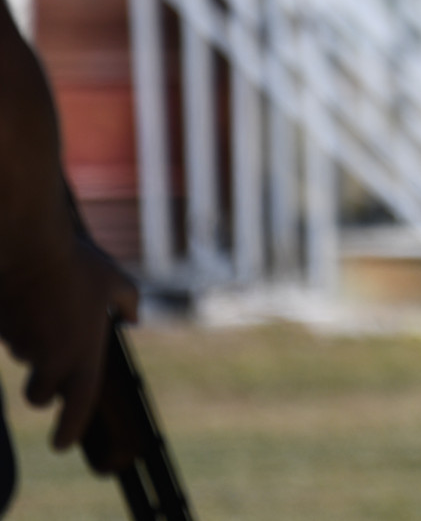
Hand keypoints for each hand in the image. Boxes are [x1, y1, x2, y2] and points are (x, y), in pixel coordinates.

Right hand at [3, 232, 138, 450]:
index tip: (61, 446)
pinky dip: (20, 327)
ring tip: (47, 312)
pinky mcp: (2, 334)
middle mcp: (52, 358)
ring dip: (34, 348)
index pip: (79, 404)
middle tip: (52, 362)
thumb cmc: (77, 265)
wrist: (28, 248)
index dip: (70, 428)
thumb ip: (128, 303)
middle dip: (42, 388)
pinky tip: (30, 302)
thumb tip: (133, 319)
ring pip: (25, 361)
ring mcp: (23, 348)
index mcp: (84, 353)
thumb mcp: (115, 281)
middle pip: (40, 395)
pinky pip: (11, 339)